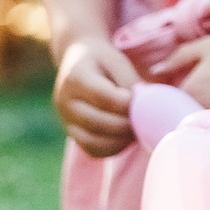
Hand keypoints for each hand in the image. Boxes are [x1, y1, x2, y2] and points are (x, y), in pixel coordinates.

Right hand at [53, 37, 139, 157]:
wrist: (76, 61)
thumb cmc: (102, 60)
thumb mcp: (118, 61)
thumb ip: (131, 82)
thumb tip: (145, 105)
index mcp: (76, 76)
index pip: (103, 96)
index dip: (127, 104)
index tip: (144, 103)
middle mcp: (64, 100)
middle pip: (96, 122)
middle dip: (126, 124)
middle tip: (145, 121)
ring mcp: (65, 120)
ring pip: (92, 141)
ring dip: (120, 140)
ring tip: (137, 129)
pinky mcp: (71, 133)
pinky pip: (92, 150)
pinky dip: (112, 148)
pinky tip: (126, 137)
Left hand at [154, 29, 209, 137]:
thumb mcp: (205, 46)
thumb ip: (175, 59)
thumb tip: (153, 74)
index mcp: (192, 91)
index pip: (164, 113)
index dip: (158, 117)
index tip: (157, 120)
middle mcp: (207, 112)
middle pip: (182, 132)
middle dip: (176, 133)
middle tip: (176, 131)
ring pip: (204, 143)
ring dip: (198, 141)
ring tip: (197, 138)